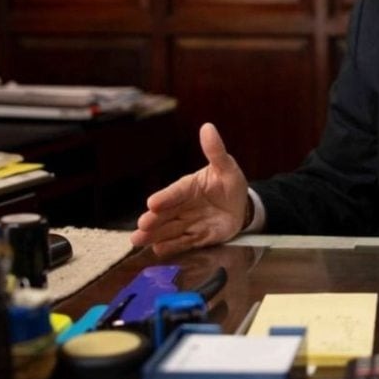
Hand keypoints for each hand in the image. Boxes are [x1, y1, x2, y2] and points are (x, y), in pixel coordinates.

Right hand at [130, 122, 250, 256]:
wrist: (241, 206)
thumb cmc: (228, 183)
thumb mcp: (226, 167)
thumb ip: (216, 151)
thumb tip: (208, 127)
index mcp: (188, 187)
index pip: (175, 193)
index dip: (165, 198)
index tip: (152, 203)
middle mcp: (182, 206)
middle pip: (165, 214)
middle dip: (153, 219)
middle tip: (142, 225)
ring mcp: (187, 223)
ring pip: (168, 230)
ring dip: (154, 235)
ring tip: (138, 240)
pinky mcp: (195, 238)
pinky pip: (182, 243)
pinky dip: (171, 247)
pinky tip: (159, 250)